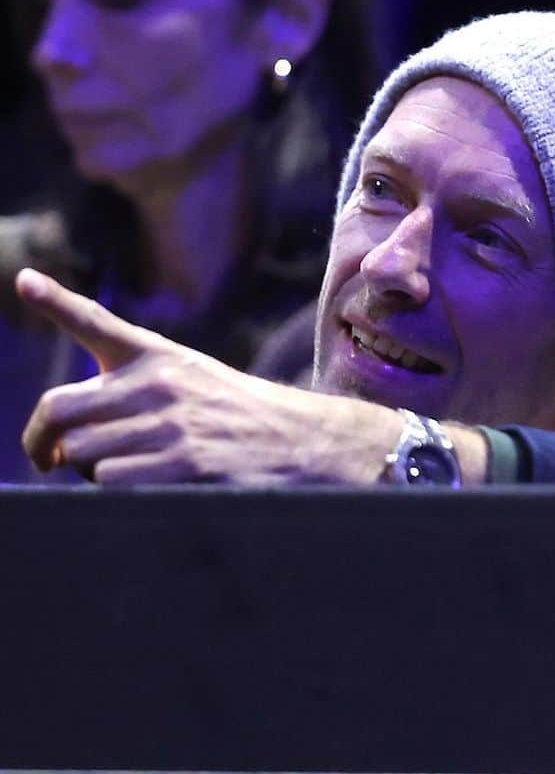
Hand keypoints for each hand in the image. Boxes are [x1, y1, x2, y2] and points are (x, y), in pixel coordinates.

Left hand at [16, 268, 412, 486]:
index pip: (97, 322)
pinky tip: (147, 487)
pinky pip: (111, 481)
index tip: (25, 281)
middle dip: (40, 441)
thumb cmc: (243, 419)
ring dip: (87, 473)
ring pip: (80, 453)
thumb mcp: (193, 381)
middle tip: (45, 458)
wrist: (306, 443)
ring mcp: (170, 422)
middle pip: (60, 409)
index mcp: (158, 356)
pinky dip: (116, 492)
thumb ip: (134, 391)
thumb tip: (65, 436)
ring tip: (122, 473)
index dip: (56, 301)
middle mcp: (157, 382)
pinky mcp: (184, 462)